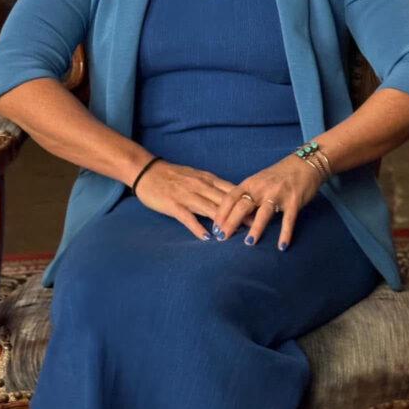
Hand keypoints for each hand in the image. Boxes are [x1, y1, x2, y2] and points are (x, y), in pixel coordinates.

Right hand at [132, 160, 251, 240]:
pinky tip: (207, 237)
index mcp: (207, 179)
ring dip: (224, 222)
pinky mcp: (173, 204)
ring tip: (237, 235)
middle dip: (241, 214)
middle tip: (256, 227)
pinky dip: (198, 227)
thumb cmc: (172, 175)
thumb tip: (232, 197)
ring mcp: (187, 195)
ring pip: (209, 209)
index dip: (247, 202)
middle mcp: (200, 186)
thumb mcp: (196, 176)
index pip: (232, 190)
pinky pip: (188, 217)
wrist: (146, 171)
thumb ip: (213, 186)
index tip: (262, 211)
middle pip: (225, 201)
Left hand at [210, 155, 324, 250]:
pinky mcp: (294, 201)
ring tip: (249, 243)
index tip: (214, 226)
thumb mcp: (258, 181)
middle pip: (242, 205)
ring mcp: (278, 194)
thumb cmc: (278, 175)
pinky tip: (282, 246)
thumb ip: (246, 195)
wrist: (304, 164)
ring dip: (256, 228)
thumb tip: (231, 214)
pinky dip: (285, 233)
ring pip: (264, 212)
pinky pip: (288, 219)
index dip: (221, 212)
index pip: (231, 197)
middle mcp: (262, 188)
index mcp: (251, 183)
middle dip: (231, 222)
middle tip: (222, 238)